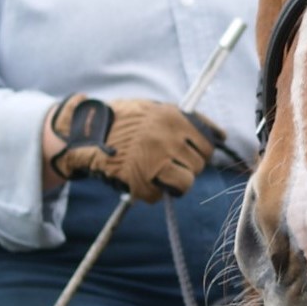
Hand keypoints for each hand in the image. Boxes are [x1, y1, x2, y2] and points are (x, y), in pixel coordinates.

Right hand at [48, 96, 222, 203]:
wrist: (85, 132)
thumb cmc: (124, 120)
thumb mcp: (156, 109)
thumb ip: (187, 121)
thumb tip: (221, 135)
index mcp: (174, 118)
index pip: (208, 144)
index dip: (200, 153)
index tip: (190, 155)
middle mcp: (167, 139)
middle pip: (197, 166)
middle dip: (186, 167)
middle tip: (168, 164)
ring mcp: (153, 160)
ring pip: (184, 184)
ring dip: (173, 184)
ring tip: (159, 175)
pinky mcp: (138, 181)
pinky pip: (157, 196)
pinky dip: (149, 192)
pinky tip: (138, 179)